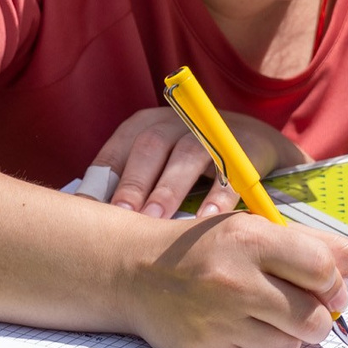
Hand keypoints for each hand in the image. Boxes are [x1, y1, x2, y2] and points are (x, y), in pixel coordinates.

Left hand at [90, 106, 303, 217]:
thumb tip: (97, 225)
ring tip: (157, 221)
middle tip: (123, 217)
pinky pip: (229, 171)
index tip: (92, 213)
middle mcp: (176, 121)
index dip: (103, 180)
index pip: (118, 150)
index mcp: (147, 125)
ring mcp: (212, 131)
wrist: (256, 144)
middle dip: (134, 184)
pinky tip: (205, 221)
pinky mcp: (245, 147)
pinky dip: (217, 196)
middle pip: (149, 146)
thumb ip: (131, 186)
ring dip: (169, 189)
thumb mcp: (160, 165)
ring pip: (186, 155)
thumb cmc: (192, 165)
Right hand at [119, 211, 347, 347]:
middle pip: (316, 317)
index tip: (331, 287)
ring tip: (268, 318)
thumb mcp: (250, 228)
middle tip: (308, 309)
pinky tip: (241, 330)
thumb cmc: (205, 250)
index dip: (337, 282)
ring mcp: (221, 322)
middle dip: (321, 317)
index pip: (324, 268)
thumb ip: (304, 245)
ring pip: (292, 347)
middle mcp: (235, 281)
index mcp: (250, 239)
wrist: (137, 273)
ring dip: (290, 336)